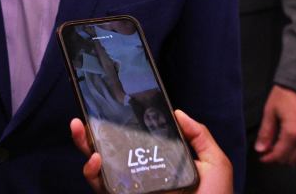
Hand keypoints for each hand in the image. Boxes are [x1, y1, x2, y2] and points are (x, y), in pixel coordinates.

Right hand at [70, 110, 231, 193]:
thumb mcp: (214, 163)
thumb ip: (199, 136)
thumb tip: (178, 113)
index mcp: (159, 165)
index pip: (133, 143)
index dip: (118, 127)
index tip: (109, 109)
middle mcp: (140, 178)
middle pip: (108, 153)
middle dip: (89, 135)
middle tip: (81, 118)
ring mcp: (130, 190)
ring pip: (98, 170)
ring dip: (85, 149)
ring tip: (83, 132)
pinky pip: (102, 188)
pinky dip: (93, 174)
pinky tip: (96, 159)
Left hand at [253, 85, 295, 164]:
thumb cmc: (289, 92)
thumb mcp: (271, 110)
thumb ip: (265, 132)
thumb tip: (260, 148)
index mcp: (293, 133)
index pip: (280, 155)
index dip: (269, 158)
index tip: (262, 156)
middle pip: (292, 159)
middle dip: (279, 158)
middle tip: (269, 151)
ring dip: (291, 156)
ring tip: (280, 148)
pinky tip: (294, 145)